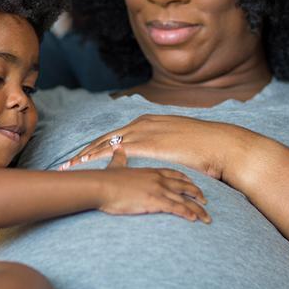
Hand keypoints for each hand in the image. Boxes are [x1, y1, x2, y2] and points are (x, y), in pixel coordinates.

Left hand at [60, 114, 243, 181]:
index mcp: (148, 122)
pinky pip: (114, 152)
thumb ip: (164, 146)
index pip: (116, 135)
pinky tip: (86, 166)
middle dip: (85, 151)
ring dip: (85, 156)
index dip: (98, 146)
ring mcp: (143, 132)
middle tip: (68, 163)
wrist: (221, 145)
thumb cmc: (204, 148)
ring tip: (70, 167)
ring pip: (105, 144)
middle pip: (105, 138)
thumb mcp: (179, 142)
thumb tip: (160, 156)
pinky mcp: (146, 144)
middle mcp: (141, 123)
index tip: (83, 156)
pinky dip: (97, 159)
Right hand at [96, 147, 210, 222]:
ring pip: (184, 199)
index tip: (194, 185)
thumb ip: (119, 158)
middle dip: (197, 193)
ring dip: (198, 209)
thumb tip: (117, 150)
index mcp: (150, 170)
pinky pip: (176, 208)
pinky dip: (188, 213)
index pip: (174, 173)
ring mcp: (158, 189)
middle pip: (184, 186)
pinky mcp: (155, 201)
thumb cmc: (105, 179)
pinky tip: (194, 219)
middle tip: (206, 201)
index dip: (186, 180)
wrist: (100, 186)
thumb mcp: (115, 166)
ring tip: (206, 218)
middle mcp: (158, 178)